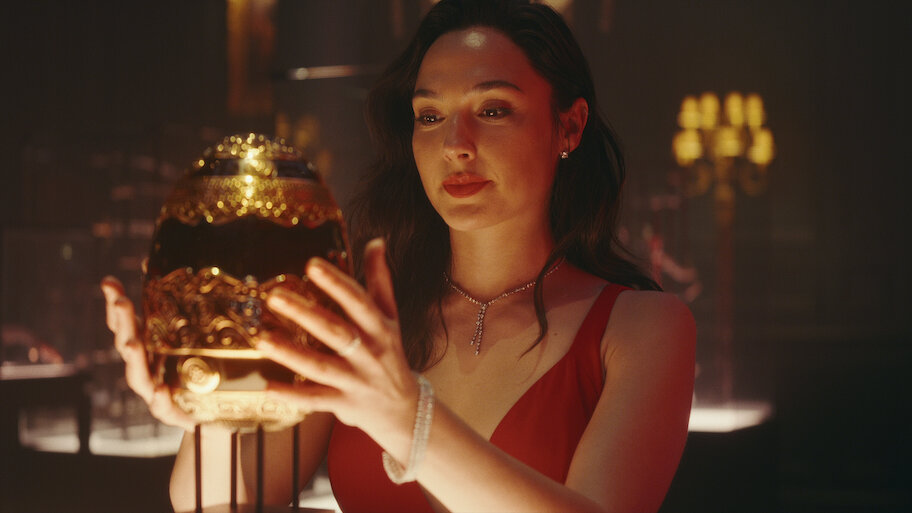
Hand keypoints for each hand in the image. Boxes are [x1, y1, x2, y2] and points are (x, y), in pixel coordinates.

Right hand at [101, 276, 195, 430]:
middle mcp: (144, 368)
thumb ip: (173, 305)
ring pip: (137, 376)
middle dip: (122, 323)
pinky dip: (160, 400)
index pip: (124, 324)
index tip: (109, 283)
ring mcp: (153, 391)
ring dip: (132, 359)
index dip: (116, 304)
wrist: (208, 411)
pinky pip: (163, 408)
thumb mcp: (187, 334)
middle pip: (127, 344)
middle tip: (119, 301)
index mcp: (145, 347)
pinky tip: (162, 390)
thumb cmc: (191, 369)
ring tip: (131, 344)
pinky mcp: (171, 412)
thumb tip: (156, 264)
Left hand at [256, 238, 418, 445]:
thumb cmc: (390, 354)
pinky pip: (316, 400)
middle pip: (336, 331)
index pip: (358, 302)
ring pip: (321, 366)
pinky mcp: (344, 404)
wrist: (405, 409)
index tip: (312, 264)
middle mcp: (369, 353)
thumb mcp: (391, 317)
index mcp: (380, 328)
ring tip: (261, 339)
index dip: (337, 283)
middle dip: (306, 314)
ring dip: (291, 353)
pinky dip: (293, 395)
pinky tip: (267, 387)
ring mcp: (356, 381)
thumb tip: (375, 241)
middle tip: (274, 296)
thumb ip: (380, 280)